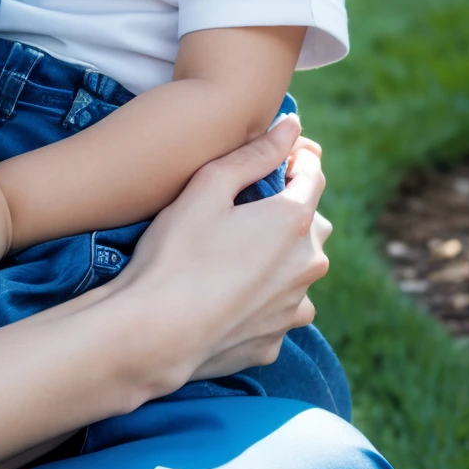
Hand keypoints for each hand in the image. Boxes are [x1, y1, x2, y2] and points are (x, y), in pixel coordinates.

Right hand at [120, 117, 330, 390]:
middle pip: (313, 224)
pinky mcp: (275, 342)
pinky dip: (262, 300)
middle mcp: (306, 265)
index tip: (280, 155)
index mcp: (293, 221)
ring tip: (234, 257)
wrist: (155, 332)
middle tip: (246, 208)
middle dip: (288, 211)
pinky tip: (226, 297)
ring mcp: (293, 308)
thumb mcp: (207, 187)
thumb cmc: (176, 253)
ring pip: (298, 272)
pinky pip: (278, 311)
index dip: (296, 158)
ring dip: (279, 259)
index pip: (313, 174)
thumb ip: (254, 153)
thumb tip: (292, 126)